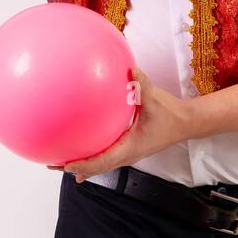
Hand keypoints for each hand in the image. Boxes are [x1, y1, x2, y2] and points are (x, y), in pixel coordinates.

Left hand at [49, 67, 196, 182]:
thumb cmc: (171, 114)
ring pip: (100, 163)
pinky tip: (82, 147)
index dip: (84, 164)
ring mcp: (128, 153)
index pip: (103, 161)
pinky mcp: (129, 147)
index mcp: (131, 148)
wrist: (185, 123)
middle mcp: (127, 155)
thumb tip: (132, 70)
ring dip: (81, 163)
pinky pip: (106, 154)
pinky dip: (92, 155)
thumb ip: (142, 85)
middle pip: (96, 167)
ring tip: (60, 161)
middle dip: (74, 167)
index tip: (66, 164)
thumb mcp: (155, 99)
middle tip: (52, 164)